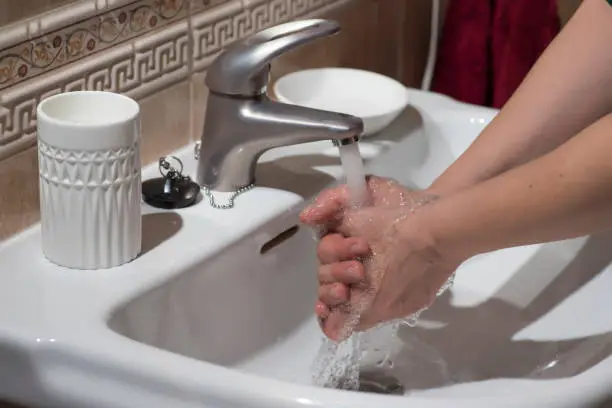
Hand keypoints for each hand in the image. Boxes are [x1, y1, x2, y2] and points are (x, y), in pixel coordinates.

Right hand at [300, 176, 460, 340]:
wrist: (436, 232)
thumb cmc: (402, 209)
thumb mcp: (368, 190)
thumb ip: (332, 200)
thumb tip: (306, 218)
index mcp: (344, 244)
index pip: (323, 254)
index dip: (333, 251)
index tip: (357, 244)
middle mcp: (349, 267)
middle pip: (324, 276)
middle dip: (337, 271)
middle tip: (360, 267)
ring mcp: (359, 291)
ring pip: (327, 300)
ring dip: (330, 295)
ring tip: (347, 289)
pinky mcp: (371, 311)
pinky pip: (339, 324)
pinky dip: (329, 322)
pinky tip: (330, 315)